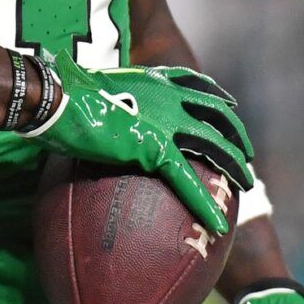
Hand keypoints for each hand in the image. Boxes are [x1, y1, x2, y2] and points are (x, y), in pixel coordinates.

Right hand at [24, 55, 253, 233]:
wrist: (57, 97)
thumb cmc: (63, 92)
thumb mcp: (94, 86)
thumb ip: (107, 98)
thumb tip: (90, 108)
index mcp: (155, 80)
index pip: (198, 86)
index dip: (217, 99)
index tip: (230, 108)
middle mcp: (168, 96)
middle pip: (216, 115)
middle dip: (235, 135)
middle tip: (246, 153)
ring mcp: (166, 122)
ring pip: (214, 146)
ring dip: (234, 167)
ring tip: (246, 185)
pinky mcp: (155, 147)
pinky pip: (188, 181)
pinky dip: (205, 204)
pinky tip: (217, 223)